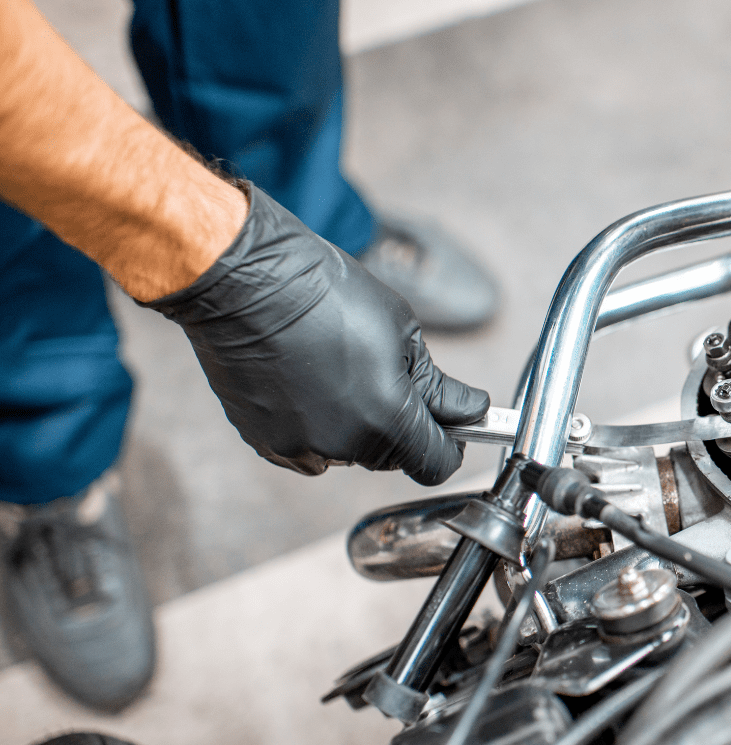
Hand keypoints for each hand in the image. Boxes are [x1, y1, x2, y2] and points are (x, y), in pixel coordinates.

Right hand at [145, 185, 489, 484]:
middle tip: (389, 375)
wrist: (247, 281)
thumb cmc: (325, 294)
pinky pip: (308, 447)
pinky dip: (316, 423)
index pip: (437, 463)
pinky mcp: (264, 441)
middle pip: (392, 457)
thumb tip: (469, 411)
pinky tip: (308, 380)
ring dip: (356, 425)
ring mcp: (299, 446)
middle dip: (401, 426)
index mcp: (386, 420)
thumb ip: (437, 385)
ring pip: (348, 451)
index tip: (452, 425)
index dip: (451, 444)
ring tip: (339, 369)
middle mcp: (342, 445)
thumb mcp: (403, 332)